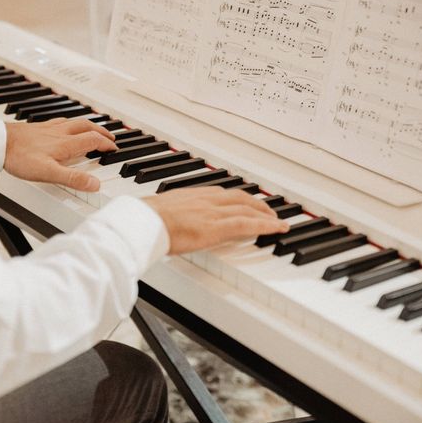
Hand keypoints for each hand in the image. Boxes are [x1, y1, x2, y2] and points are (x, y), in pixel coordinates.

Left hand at [4, 118, 116, 190]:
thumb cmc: (20, 157)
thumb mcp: (49, 173)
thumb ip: (73, 178)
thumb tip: (95, 184)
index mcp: (66, 144)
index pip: (93, 140)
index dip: (106, 144)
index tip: (114, 149)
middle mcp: (60, 133)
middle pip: (87, 127)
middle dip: (101, 131)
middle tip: (109, 136)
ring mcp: (48, 129)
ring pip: (74, 122)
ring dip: (88, 125)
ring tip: (93, 128)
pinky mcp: (37, 127)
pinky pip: (59, 121)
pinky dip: (69, 123)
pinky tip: (63, 126)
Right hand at [143, 187, 289, 254]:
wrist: (144, 223)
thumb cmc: (146, 220)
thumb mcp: (160, 211)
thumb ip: (171, 213)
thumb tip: (168, 221)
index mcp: (192, 195)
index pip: (222, 194)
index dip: (237, 198)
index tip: (244, 202)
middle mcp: (207, 199)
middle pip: (240, 198)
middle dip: (257, 204)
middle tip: (268, 210)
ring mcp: (214, 212)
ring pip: (248, 208)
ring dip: (265, 214)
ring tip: (276, 221)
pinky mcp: (218, 226)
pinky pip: (248, 223)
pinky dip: (266, 225)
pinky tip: (277, 228)